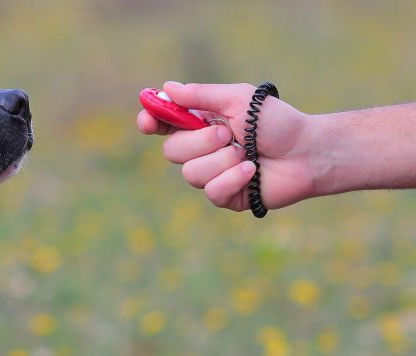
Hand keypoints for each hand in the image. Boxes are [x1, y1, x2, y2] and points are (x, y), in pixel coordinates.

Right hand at [137, 81, 315, 210]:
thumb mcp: (238, 100)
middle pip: (171, 151)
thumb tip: (167, 87)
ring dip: (222, 160)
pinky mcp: (225, 196)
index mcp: (201, 123)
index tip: (148, 121)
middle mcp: (202, 149)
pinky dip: (234, 178)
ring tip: (248, 154)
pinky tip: (253, 171)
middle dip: (199, 142)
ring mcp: (212, 174)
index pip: (164, 124)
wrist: (308, 152)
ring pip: (191, 173)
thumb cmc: (277, 122)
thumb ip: (201, 95)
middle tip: (227, 134)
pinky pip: (212, 191)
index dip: (151, 122)